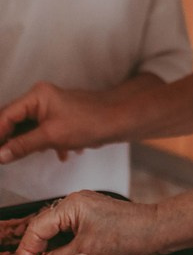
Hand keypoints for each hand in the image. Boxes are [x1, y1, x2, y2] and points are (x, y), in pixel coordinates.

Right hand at [0, 82, 117, 163]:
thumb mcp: (51, 136)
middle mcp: (40, 98)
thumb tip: (0, 155)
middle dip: (8, 140)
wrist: (118, 120)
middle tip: (3, 158)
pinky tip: (61, 154)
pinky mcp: (59, 118)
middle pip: (13, 120)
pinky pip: (42, 132)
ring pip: (27, 128)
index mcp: (35, 96)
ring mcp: (50, 107)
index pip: (5, 115)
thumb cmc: (88, 122)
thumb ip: (22, 145)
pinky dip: (44, 144)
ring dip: (27, 144)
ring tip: (22, 158)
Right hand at [15, 192, 159, 254]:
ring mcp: (83, 208)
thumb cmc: (127, 234)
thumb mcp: (85, 252)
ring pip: (55, 230)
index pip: (37, 226)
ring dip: (50, 249)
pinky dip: (62, 245)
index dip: (28, 249)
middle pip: (44, 227)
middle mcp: (75, 202)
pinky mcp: (91, 216)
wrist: (153, 229)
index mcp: (71, 205)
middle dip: (37, 249)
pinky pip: (68, 230)